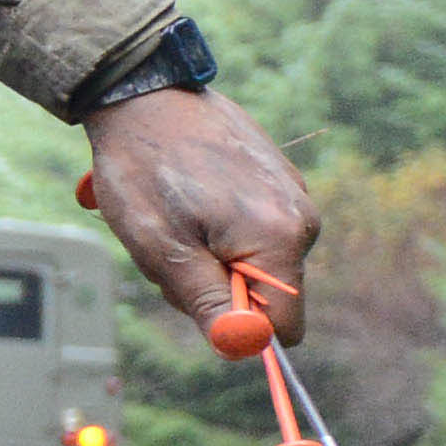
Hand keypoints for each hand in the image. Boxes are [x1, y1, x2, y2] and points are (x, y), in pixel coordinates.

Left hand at [85, 85, 320, 348]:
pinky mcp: (276, 180)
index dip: (241, 328)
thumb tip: (243, 349)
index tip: (196, 301)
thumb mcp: (163, 249)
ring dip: (208, 255)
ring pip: (251, 262)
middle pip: (264, 295)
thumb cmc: (145, 170)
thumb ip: (207, 301)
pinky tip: (186, 195)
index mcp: (282, 240)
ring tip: (172, 215)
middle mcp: (302, 220)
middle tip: (167, 248)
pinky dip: (214, 227)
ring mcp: (292, 196)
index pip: (286, 325)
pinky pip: (250, 230)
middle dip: (213, 286)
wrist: (144, 96)